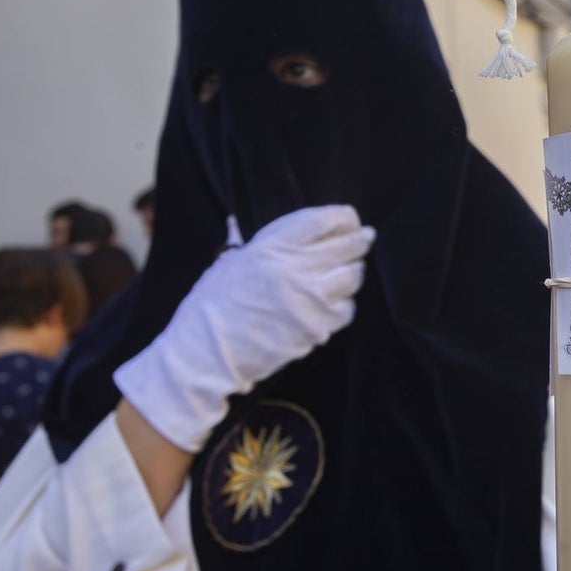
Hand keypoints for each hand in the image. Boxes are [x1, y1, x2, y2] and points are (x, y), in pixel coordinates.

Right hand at [116, 205, 374, 451]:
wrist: (205, 352)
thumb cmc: (212, 303)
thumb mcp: (230, 261)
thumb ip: (256, 243)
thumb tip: (253, 224)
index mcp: (270, 246)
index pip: (321, 221)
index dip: (343, 217)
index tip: (350, 219)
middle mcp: (293, 269)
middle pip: (345, 246)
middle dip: (359, 240)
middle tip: (365, 238)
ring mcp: (308, 299)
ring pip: (352, 276)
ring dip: (353, 271)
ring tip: (350, 269)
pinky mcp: (316, 327)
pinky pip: (346, 309)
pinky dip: (344, 304)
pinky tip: (335, 301)